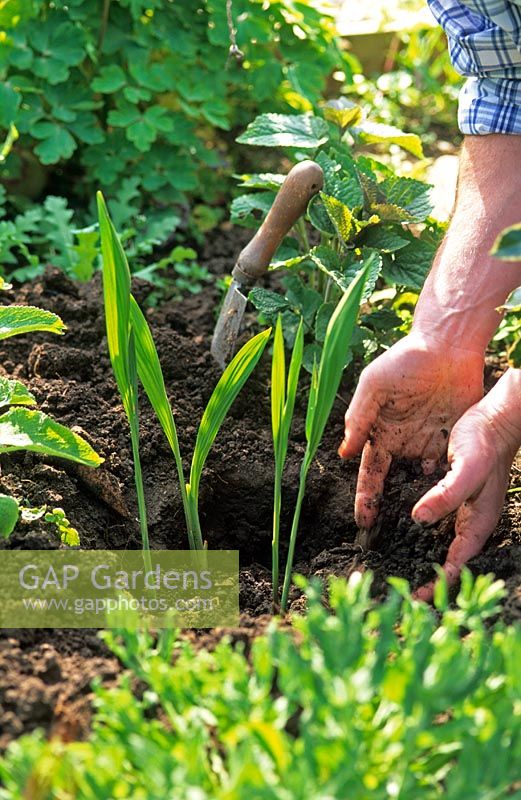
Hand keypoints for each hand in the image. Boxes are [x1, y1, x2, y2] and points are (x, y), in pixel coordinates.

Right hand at [338, 332, 483, 530]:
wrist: (447, 346)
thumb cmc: (404, 361)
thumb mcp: (374, 386)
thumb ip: (359, 418)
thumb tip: (345, 453)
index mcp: (379, 432)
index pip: (370, 472)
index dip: (366, 497)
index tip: (363, 523)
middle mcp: (401, 442)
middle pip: (394, 484)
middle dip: (389, 510)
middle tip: (389, 539)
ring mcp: (427, 441)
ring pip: (420, 481)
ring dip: (419, 501)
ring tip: (420, 529)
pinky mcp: (451, 437)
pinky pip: (447, 468)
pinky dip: (445, 485)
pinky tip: (445, 503)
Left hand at [413, 369, 520, 600]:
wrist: (494, 417)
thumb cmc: (485, 442)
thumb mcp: (466, 468)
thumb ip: (446, 495)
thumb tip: (418, 519)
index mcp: (477, 521)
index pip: (457, 562)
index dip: (440, 583)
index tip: (420, 598)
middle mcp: (469, 519)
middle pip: (450, 558)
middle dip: (432, 578)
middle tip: (407, 593)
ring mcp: (462, 507)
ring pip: (442, 542)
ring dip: (424, 556)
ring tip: (401, 569)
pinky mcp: (452, 493)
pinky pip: (436, 520)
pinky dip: (421, 532)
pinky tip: (403, 532)